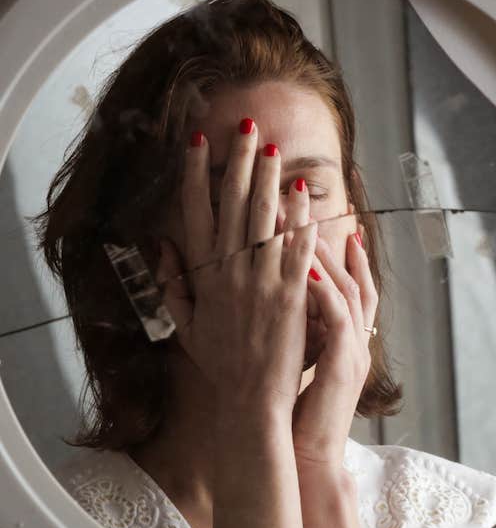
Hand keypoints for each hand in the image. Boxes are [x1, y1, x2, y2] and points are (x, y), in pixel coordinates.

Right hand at [157, 121, 315, 412]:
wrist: (251, 399)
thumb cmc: (221, 364)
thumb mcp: (186, 326)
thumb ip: (173, 284)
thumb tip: (161, 245)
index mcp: (205, 277)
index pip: (196, 214)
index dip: (198, 176)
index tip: (200, 143)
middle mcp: (230, 272)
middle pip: (232, 206)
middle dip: (239, 163)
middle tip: (246, 127)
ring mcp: (261, 282)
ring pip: (263, 219)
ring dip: (268, 180)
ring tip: (272, 147)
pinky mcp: (292, 295)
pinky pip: (296, 249)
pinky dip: (298, 219)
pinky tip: (302, 192)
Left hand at [292, 230, 377, 473]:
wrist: (309, 456)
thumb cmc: (298, 413)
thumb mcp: (300, 364)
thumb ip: (296, 331)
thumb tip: (277, 303)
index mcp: (346, 339)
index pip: (352, 285)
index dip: (343, 253)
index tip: (331, 221)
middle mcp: (356, 340)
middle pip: (355, 278)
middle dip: (336, 241)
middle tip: (320, 209)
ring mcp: (354, 351)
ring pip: (349, 291)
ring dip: (328, 256)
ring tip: (306, 225)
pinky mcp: (343, 363)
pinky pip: (338, 318)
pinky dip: (323, 290)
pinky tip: (302, 268)